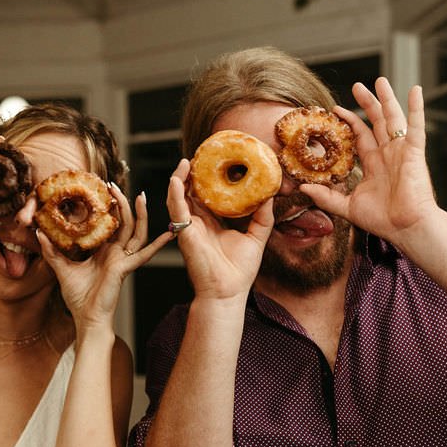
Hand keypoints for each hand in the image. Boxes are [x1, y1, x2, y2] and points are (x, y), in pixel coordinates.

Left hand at [38, 184, 172, 331]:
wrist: (86, 319)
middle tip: (112, 184)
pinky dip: (158, 244)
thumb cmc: (78, 298)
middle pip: (124, 222)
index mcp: (104, 252)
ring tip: (140, 196)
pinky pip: (144, 254)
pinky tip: (171, 233)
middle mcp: (116, 253)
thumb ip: (52, 251)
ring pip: (136, 231)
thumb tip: (39, 233)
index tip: (101, 190)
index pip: (109, 224)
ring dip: (140, 214)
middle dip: (121, 203)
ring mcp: (123, 260)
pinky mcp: (125, 268)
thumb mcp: (61, 269)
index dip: (108, 207)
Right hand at [166, 158, 274, 300]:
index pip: (209, 195)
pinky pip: (176, 209)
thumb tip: (271, 194)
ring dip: (180, 177)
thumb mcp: (256, 237)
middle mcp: (198, 222)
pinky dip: (175, 192)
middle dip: (194, 173)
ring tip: (187, 160)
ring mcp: (189, 227)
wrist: (227, 293)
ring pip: (179, 196)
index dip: (211, 178)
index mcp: (213, 223)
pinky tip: (178, 178)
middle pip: (192, 191)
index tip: (219, 160)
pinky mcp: (184, 232)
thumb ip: (263, 216)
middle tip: (202, 154)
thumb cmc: (239, 271)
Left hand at [300, 77, 440, 246]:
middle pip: (376, 122)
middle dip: (366, 104)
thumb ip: (326, 197)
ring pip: (393, 119)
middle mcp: (388, 154)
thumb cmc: (383, 220)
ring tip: (379, 81)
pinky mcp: (414, 152)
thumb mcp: (347, 207)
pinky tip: (415, 90)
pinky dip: (416, 108)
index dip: (350, 123)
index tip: (335, 110)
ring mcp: (401, 151)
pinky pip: (416, 126)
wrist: (406, 228)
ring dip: (386, 99)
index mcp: (374, 165)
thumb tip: (303, 189)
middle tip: (357, 86)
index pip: (360, 137)